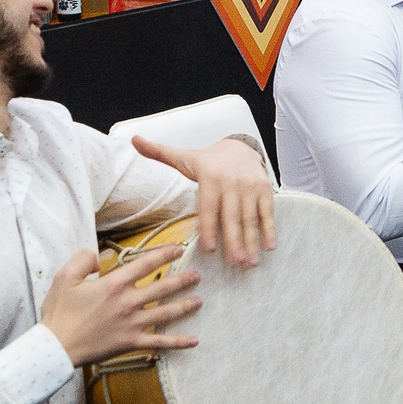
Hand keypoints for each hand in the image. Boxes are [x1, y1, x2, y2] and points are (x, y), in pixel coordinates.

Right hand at [41, 247, 202, 366]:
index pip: (145, 264)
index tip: (178, 249)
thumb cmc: (59, 312)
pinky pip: (158, 342)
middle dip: (182, 280)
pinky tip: (194, 341)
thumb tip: (100, 256)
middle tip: (198, 275)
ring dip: (184, 306)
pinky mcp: (130, 342)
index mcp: (113, 283)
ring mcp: (131, 323)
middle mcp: (127, 302)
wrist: (56, 346)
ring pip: (165, 313)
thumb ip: (83, 260)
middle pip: (162, 288)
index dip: (164, 254)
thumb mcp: (64, 278)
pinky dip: (177, 342)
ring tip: (199, 301)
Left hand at [131, 135, 274, 266]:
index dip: (209, 228)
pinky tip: (268, 247)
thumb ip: (158, 153)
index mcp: (210, 177)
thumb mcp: (183, 156)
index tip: (209, 249)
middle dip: (234, 241)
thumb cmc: (208, 160)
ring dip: (251, 241)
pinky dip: (269, 230)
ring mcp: (250, 187)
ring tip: (250, 263)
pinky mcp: (264, 190)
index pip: (208, 207)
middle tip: (235, 263)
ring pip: (250, 218)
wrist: (239, 147)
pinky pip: (267, 212)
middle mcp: (231, 182)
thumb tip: (133, 140)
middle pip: (232, 216)